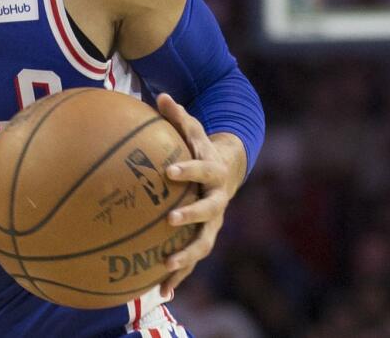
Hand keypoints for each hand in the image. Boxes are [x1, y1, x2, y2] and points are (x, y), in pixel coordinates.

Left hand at [155, 93, 237, 295]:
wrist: (228, 170)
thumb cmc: (200, 146)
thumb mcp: (193, 129)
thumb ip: (178, 116)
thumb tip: (161, 96)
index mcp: (213, 172)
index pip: (201, 170)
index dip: (187, 170)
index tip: (169, 171)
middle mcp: (217, 200)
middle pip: (208, 211)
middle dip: (190, 217)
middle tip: (169, 221)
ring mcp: (213, 222)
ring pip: (203, 242)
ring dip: (187, 256)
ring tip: (166, 268)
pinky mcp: (205, 236)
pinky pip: (192, 258)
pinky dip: (179, 276)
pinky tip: (161, 293)